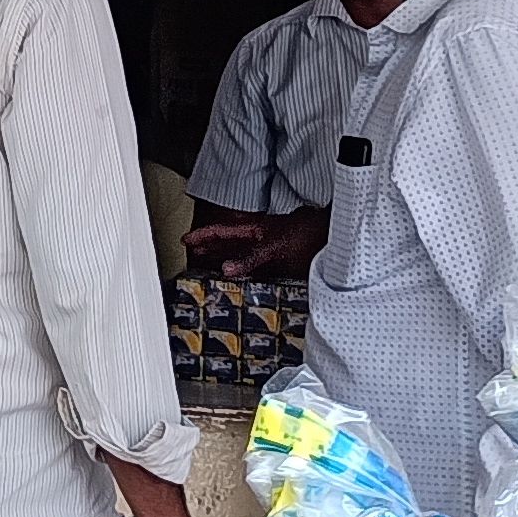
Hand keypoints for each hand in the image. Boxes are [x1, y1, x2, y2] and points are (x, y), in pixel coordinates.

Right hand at [185, 210, 325, 276]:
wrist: (332, 238)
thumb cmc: (306, 233)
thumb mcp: (275, 247)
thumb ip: (251, 258)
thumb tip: (226, 268)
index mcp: (254, 230)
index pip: (222, 231)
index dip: (203, 235)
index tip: (186, 240)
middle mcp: (259, 241)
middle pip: (229, 245)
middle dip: (210, 250)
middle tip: (193, 257)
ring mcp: (270, 254)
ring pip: (241, 259)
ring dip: (227, 265)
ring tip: (211, 273)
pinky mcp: (281, 266)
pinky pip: (257, 273)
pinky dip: (246, 278)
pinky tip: (242, 286)